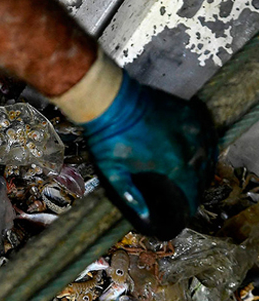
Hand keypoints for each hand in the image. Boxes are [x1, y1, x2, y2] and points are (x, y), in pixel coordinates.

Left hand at [82, 72, 216, 238]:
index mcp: (172, 163)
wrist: (110, 101)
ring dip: (204, 165)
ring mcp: (190, 126)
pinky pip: (205, 132)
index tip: (187, 208)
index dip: (191, 201)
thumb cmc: (109, 136)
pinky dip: (205, 144)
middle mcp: (188, 146)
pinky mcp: (188, 111)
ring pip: (207, 152)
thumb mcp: (112, 171)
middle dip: (198, 185)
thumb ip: (129, 194)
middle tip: (191, 193)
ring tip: (198, 175)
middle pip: (202, 172)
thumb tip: (144, 216)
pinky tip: (201, 150)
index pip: (192, 189)